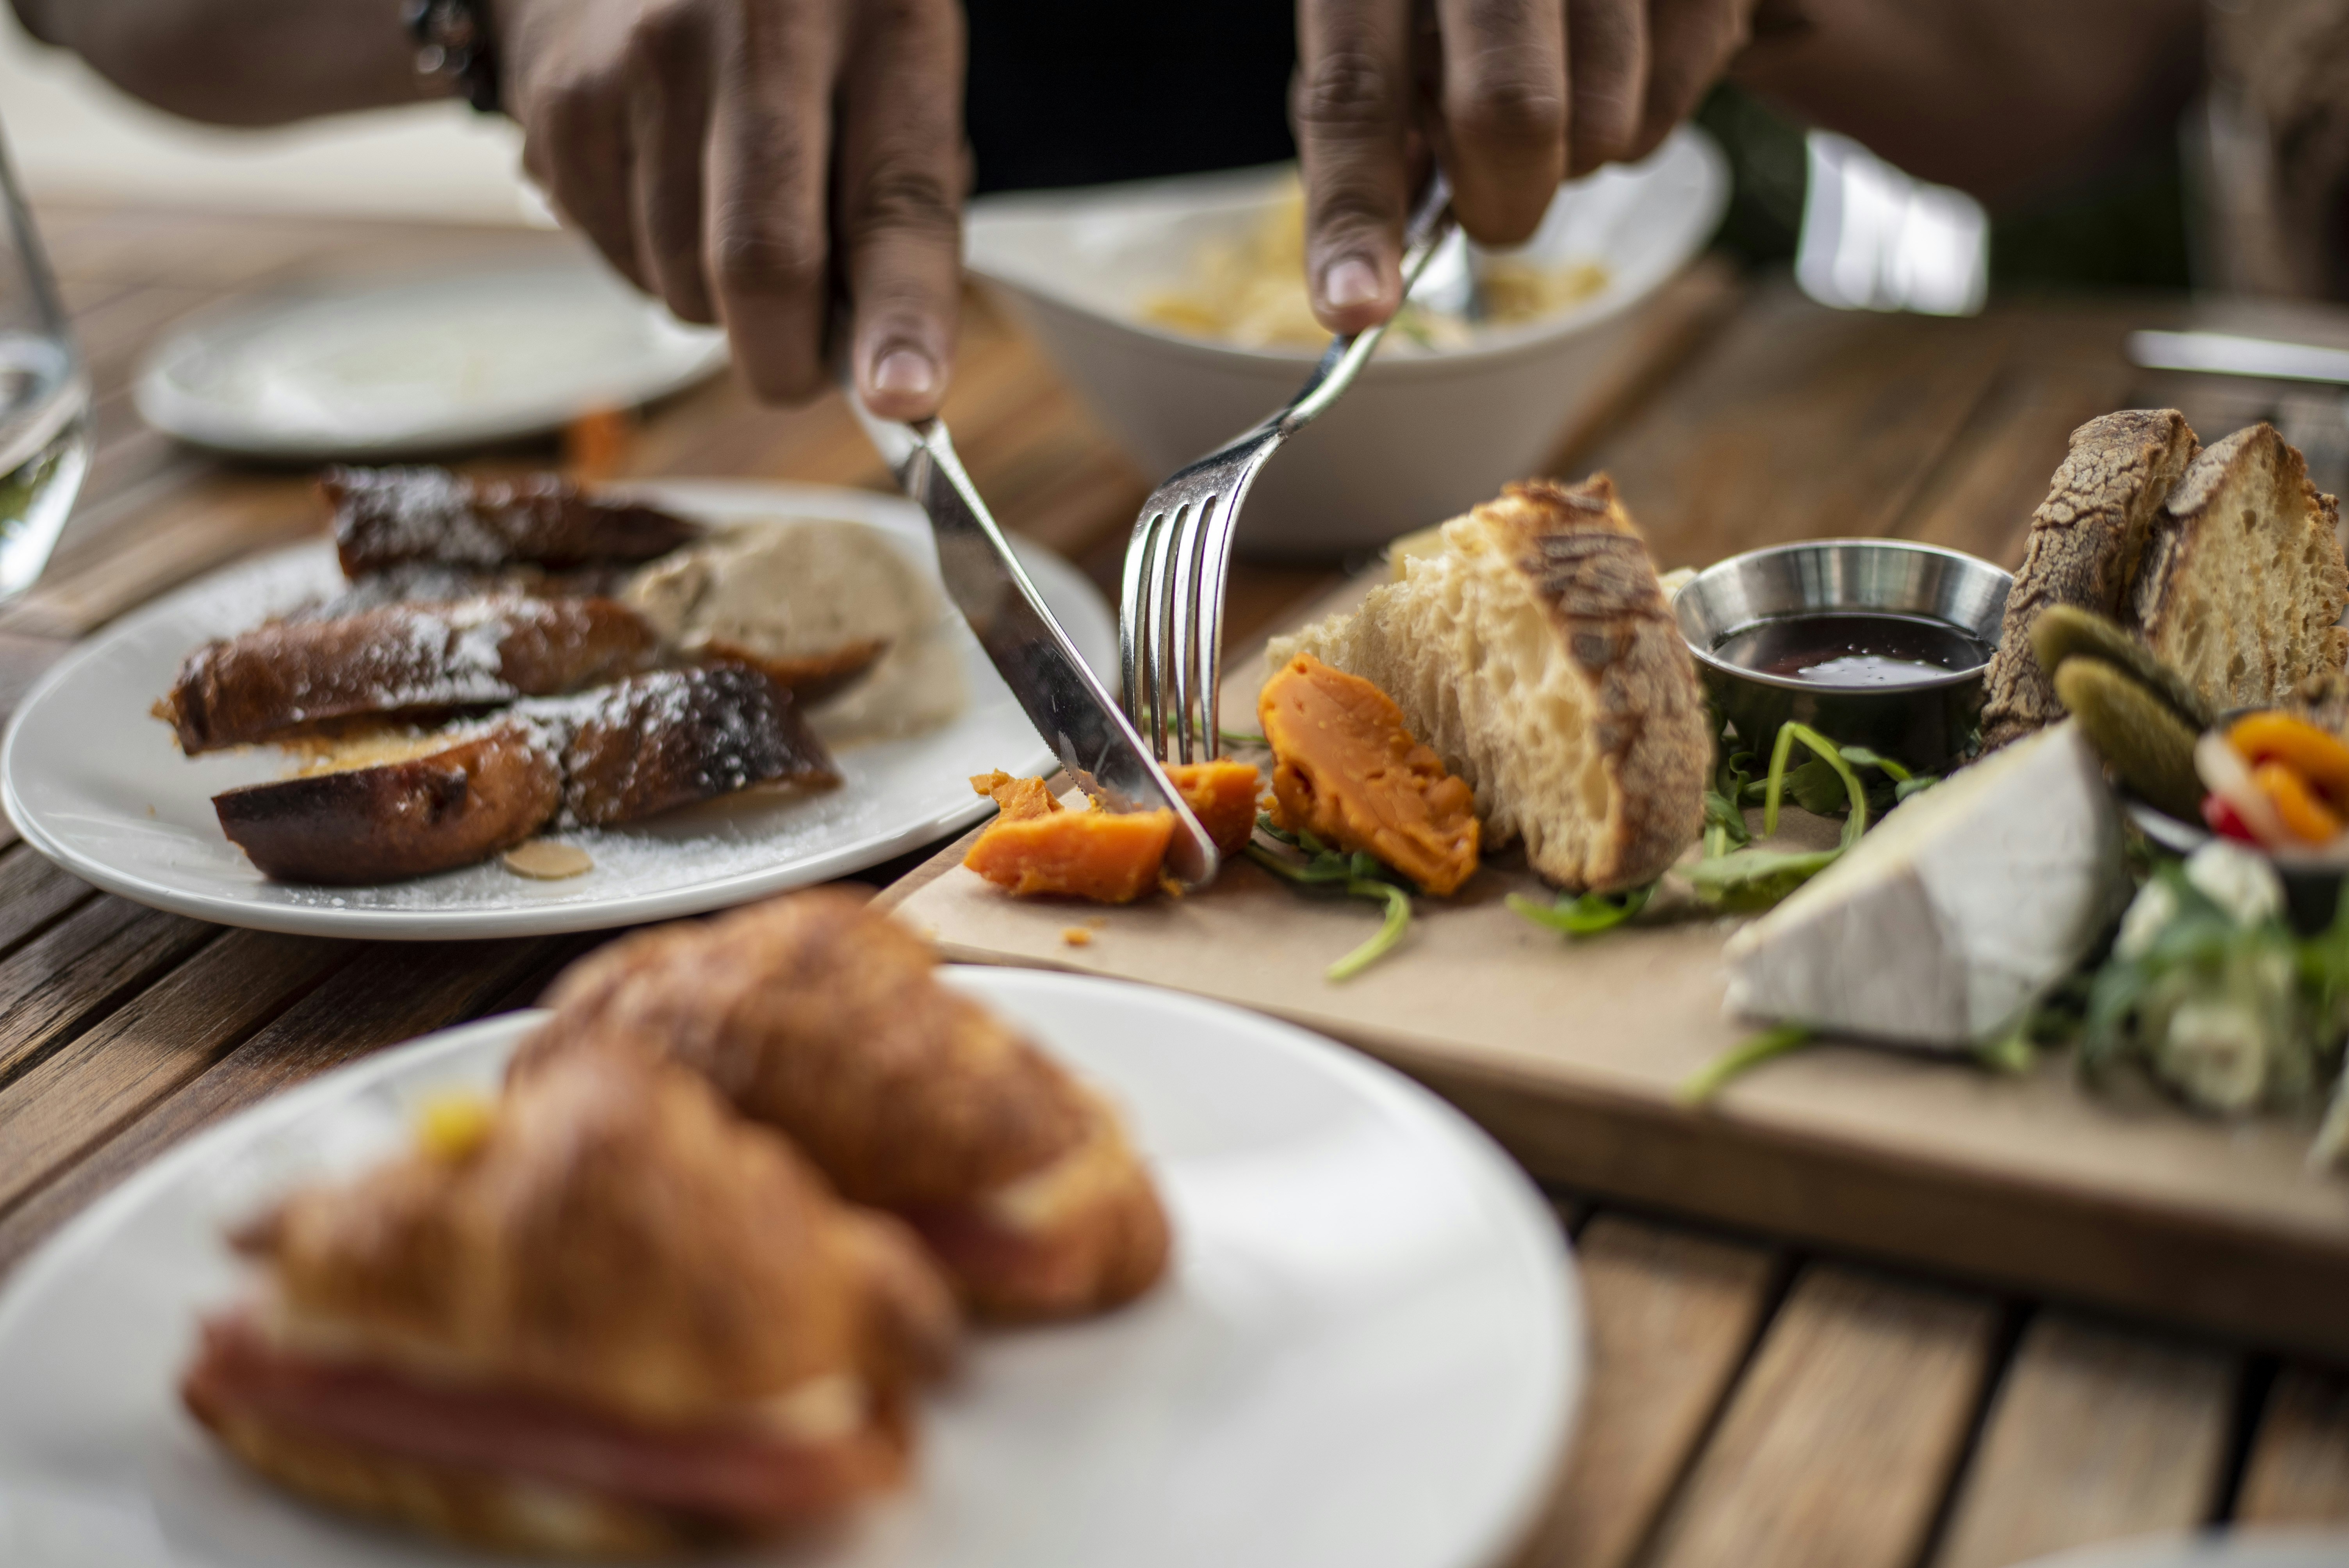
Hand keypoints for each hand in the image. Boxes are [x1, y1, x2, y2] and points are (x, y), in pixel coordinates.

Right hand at [493, 0, 964, 418]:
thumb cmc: (801, 21)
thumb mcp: (890, 67)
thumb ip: (900, 203)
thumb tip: (884, 367)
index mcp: (879, 22)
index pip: (897, 203)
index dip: (903, 319)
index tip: (902, 400)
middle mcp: (759, 33)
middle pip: (764, 265)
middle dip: (787, 359)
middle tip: (800, 366)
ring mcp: (645, 63)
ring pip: (685, 285)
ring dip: (717, 302)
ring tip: (726, 211)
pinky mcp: (564, 104)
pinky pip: (619, 258)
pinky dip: (653, 262)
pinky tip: (665, 181)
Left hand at [1295, 0, 1752, 332]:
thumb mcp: (1401, 31)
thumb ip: (1374, 122)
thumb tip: (1361, 268)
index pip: (1354, 90)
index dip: (1354, 211)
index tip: (1356, 307)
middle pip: (1505, 112)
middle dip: (1501, 199)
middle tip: (1493, 207)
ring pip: (1599, 126)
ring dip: (1572, 161)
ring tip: (1560, 95)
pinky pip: (1666, 105)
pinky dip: (1638, 121)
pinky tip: (1620, 65)